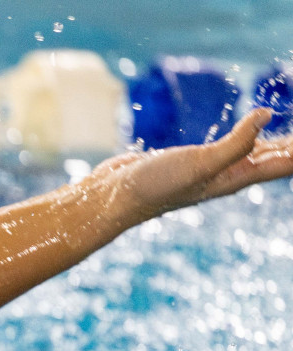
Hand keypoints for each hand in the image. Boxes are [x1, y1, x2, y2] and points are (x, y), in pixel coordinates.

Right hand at [92, 108, 292, 228]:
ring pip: (255, 151)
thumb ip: (236, 142)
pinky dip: (248, 134)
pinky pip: (230, 144)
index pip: (284, 164)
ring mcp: (208, 168)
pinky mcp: (191, 159)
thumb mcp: (200, 164)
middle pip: (274, 159)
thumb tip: (268, 115)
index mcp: (234, 179)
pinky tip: (250, 128)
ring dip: (277, 141)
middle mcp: (226, 175)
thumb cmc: (154, 186)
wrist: (112, 199)